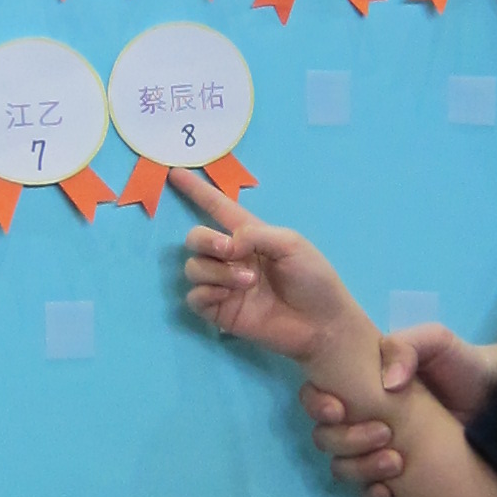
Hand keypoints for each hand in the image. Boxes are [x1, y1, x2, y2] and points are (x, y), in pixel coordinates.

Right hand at [177, 171, 361, 367]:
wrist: (321, 323)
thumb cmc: (313, 279)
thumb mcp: (291, 243)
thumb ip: (255, 234)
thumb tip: (226, 245)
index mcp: (250, 235)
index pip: (217, 207)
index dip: (197, 191)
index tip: (175, 173)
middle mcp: (232, 257)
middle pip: (196, 239)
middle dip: (206, 240)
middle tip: (230, 251)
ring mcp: (224, 285)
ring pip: (193, 268)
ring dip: (217, 272)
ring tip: (249, 282)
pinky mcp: (220, 311)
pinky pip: (194, 297)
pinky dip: (207, 293)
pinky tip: (228, 297)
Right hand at [303, 329, 496, 496]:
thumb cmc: (465, 365)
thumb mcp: (437, 342)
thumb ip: (407, 347)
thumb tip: (387, 384)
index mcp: (362, 386)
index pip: (319, 397)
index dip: (318, 405)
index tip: (339, 409)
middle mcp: (364, 419)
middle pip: (326, 437)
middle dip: (344, 439)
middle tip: (384, 434)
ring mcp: (381, 451)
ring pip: (343, 467)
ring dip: (359, 468)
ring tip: (395, 462)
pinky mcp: (401, 479)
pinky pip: (370, 495)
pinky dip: (371, 496)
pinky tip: (389, 494)